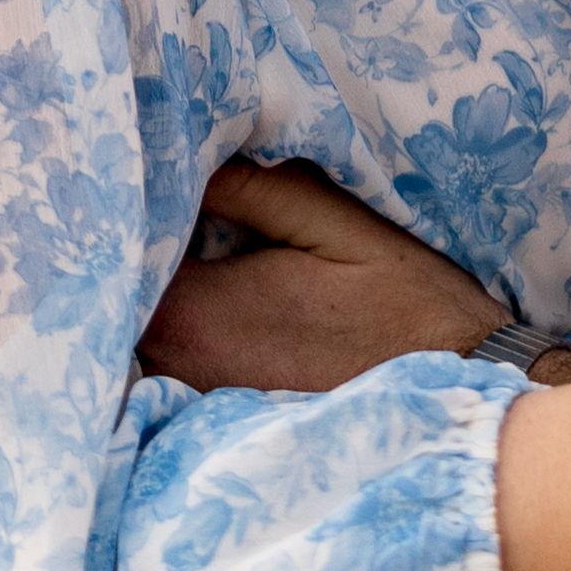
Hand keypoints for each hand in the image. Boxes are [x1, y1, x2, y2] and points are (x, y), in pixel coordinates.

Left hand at [136, 156, 501, 390]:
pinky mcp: (218, 420)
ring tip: (157, 232)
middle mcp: (181, 369)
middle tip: (134, 191)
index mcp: (199, 314)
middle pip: (113, 301)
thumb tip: (178, 150)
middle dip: (117, 250)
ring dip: (138, 290)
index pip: (111, 256)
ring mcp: (195, 404)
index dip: (110, 210)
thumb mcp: (335, 222)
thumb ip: (249, 189)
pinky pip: (164, 367)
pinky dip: (161, 330)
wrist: (459, 394)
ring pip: (134, 338)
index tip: (125, 169)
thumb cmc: (405, 305)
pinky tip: (186, 290)